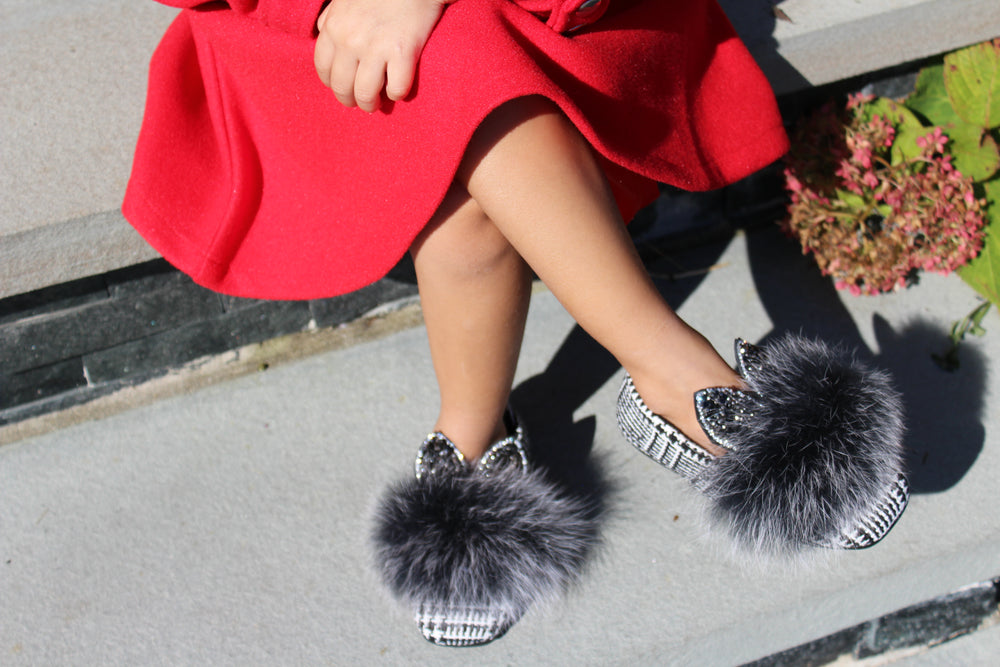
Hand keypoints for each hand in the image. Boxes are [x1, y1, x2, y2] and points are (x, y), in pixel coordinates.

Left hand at [314, 0, 451, 111]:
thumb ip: (332, 15)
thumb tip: (324, 31)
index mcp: (334, 26)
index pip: (323, 69)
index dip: (334, 85)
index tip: (345, 88)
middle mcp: (349, 39)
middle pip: (342, 87)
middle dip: (351, 100)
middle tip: (363, 102)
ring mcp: (375, 46)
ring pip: (366, 94)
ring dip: (372, 104)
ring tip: (380, 103)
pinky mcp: (402, 51)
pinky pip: (396, 88)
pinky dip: (398, 93)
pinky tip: (400, 88)